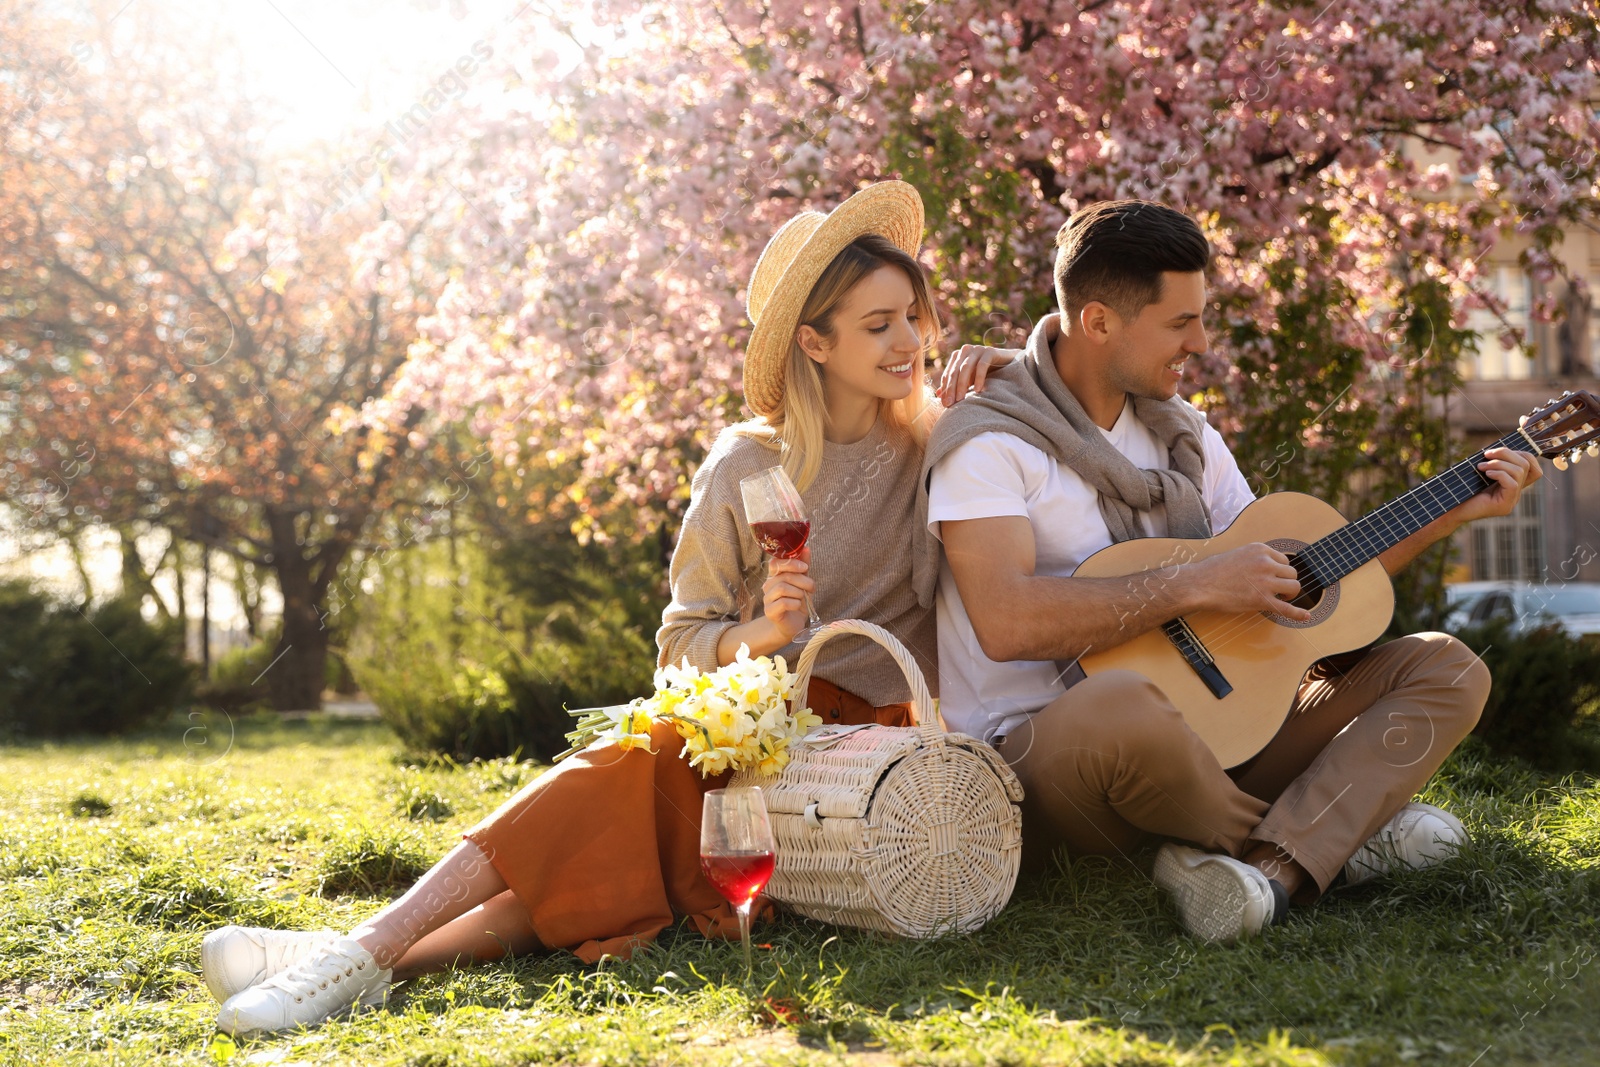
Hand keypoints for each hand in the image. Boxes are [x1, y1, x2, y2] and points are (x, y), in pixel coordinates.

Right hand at [760, 544, 814, 642]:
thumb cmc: (797, 602)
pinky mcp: (770, 612)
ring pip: (783, 588)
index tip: (805, 568)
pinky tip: (798, 606)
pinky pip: (783, 603)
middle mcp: (768, 586)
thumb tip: (806, 548)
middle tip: (811, 587)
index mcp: (774, 576)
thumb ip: (803, 566)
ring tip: (803, 598)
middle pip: (783, 576)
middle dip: (802, 580)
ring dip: (799, 592)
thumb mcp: (803, 583)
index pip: (775, 563)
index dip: (790, 563)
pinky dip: (795, 603)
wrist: (791, 626)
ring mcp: (767, 599)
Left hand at [938, 343, 1018, 406]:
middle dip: (951, 388)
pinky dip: (978, 378)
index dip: (945, 390)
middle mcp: (965, 350)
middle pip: (955, 371)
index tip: (945, 405)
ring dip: (962, 384)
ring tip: (961, 399)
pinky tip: (978, 390)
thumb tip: (938, 396)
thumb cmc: (987, 373)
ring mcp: (977, 349)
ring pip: (966, 368)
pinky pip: (982, 365)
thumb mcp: (969, 380)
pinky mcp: (990, 351)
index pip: (948, 374)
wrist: (1009, 364)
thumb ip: (955, 386)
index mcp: (957, 356)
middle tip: (950, 403)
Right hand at [1186, 542, 1310, 621]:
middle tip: (1277, 590)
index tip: (1272, 577)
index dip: (1279, 570)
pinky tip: (1305, 616)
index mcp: (1260, 550)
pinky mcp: (1262, 600)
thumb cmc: (1212, 570)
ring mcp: (1265, 582)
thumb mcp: (1237, 553)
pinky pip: (1287, 608)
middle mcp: (1266, 563)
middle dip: (1287, 582)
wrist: (1199, 584)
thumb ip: (1255, 558)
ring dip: (1290, 593)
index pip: (1283, 559)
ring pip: (1294, 587)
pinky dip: (1298, 614)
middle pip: (1292, 572)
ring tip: (1280, 598)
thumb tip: (1266, 568)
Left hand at [1451, 446, 1542, 522]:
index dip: (1521, 453)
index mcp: (1512, 483)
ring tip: (1480, 466)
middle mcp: (1516, 492)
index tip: (1499, 452)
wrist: (1451, 509)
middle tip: (1486, 455)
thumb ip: (1495, 462)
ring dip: (1498, 463)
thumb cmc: (1462, 488)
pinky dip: (1499, 474)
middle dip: (1506, 453)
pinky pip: (1512, 484)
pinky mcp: (1504, 506)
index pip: (1532, 466)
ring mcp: (1512, 500)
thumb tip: (1502, 450)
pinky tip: (1486, 474)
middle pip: (1526, 464)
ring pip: (1519, 472)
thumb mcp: (1482, 471)